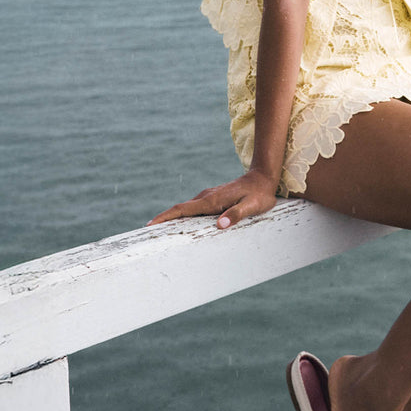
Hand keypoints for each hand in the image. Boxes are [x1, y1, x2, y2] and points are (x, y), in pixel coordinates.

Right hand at [147, 169, 277, 228]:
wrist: (263, 177)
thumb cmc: (259, 194)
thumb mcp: (252, 207)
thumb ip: (237, 214)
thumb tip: (220, 224)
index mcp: (212, 201)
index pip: (183, 209)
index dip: (166, 217)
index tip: (150, 225)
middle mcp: (207, 197)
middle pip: (180, 209)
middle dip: (163, 219)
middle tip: (147, 233)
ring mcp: (209, 196)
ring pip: (186, 208)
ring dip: (172, 217)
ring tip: (160, 231)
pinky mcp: (213, 197)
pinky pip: (194, 207)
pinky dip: (183, 214)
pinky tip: (182, 223)